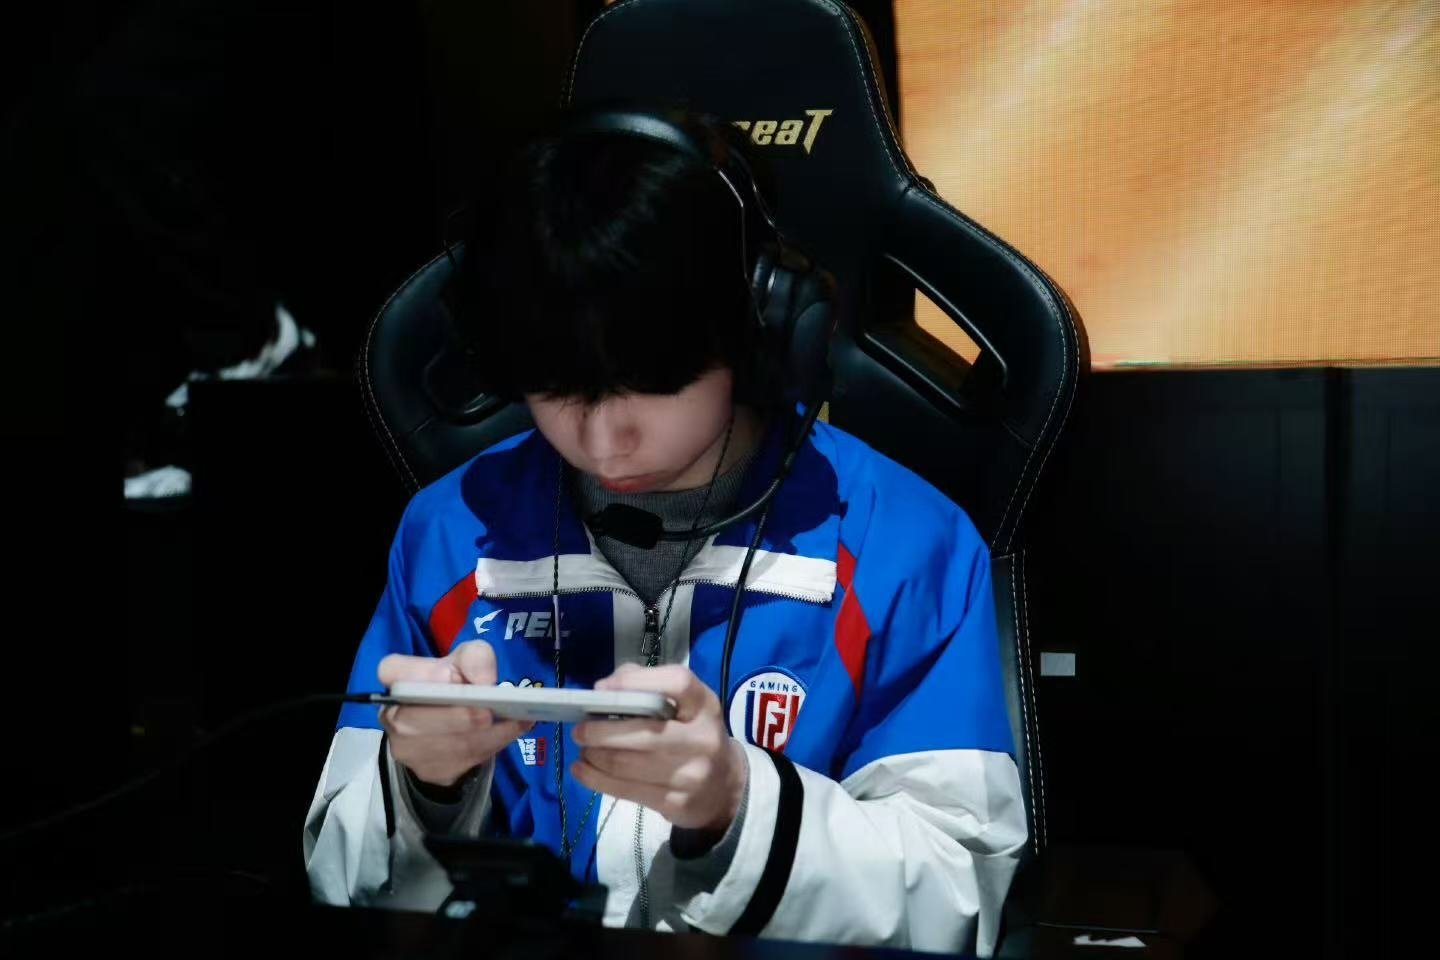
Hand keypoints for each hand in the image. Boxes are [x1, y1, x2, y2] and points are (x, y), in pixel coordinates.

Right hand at [377, 640, 532, 787]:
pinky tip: (512, 731)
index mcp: (397, 680)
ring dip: (484, 734)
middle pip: (421, 718)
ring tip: (515, 721)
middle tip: (489, 711)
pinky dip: (492, 745)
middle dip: (460, 716)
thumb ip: (475, 658)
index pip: (391, 670)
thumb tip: (484, 682)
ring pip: (448, 744)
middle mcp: (392, 715)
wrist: (452, 726)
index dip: (420, 673)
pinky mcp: (428, 771)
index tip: (448, 673)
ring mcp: (407, 748)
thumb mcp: (466, 660)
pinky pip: (463, 760)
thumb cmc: (457, 684)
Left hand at [571, 663, 746, 831]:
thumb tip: (604, 688)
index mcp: (704, 705)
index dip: (636, 682)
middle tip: (580, 730)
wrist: (724, 787)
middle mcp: (701, 738)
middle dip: (600, 731)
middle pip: (642, 732)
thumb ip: (646, 685)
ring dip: (594, 756)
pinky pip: (624, 790)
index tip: (602, 690)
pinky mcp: (675, 803)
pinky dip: (595, 779)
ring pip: (626, 764)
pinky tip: (582, 770)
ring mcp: (690, 775)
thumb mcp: (684, 705)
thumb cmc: (692, 734)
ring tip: (584, 750)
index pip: (676, 683)